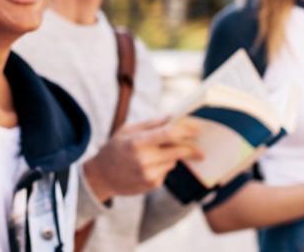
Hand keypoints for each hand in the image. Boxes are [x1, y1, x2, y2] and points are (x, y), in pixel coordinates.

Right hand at [82, 116, 202, 202]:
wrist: (102, 176)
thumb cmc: (115, 148)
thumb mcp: (128, 130)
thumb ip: (151, 124)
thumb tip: (173, 117)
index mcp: (137, 142)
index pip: (168, 134)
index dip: (186, 130)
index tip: (198, 129)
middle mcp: (144, 159)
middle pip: (178, 151)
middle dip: (191, 148)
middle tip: (201, 148)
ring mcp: (148, 174)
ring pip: (173, 161)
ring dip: (173, 155)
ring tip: (156, 153)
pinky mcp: (152, 185)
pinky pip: (167, 171)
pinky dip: (164, 165)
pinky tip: (149, 165)